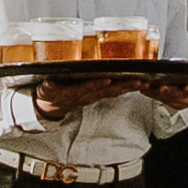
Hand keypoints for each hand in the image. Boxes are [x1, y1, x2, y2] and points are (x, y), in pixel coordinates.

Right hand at [17, 61, 134, 112]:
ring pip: (113, 92)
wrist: (50, 107)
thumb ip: (47, 87)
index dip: (97, 85)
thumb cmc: (49, 94)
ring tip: (143, 82)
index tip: (107, 80)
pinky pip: (113, 93)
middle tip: (138, 82)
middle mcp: (86, 95)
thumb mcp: (45, 90)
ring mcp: (93, 96)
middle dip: (123, 86)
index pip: (87, 88)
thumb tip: (48, 84)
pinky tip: (137, 84)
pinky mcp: (96, 95)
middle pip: (107, 91)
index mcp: (74, 92)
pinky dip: (125, 88)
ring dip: (128, 88)